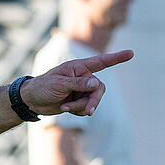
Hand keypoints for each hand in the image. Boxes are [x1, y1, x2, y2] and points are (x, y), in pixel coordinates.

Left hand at [19, 49, 133, 115]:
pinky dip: (76, 110)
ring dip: (80, 107)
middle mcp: (82, 77)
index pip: (101, 62)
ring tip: (66, 107)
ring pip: (93, 100)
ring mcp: (81, 89)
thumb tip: (97, 84)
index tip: (131, 53)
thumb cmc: (43, 87)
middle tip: (86, 111)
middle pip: (99, 89)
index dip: (117, 58)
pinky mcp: (78, 100)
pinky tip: (64, 108)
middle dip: (93, 101)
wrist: (32, 101)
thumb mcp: (60, 85)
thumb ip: (79, 84)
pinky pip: (86, 107)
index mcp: (78, 67)